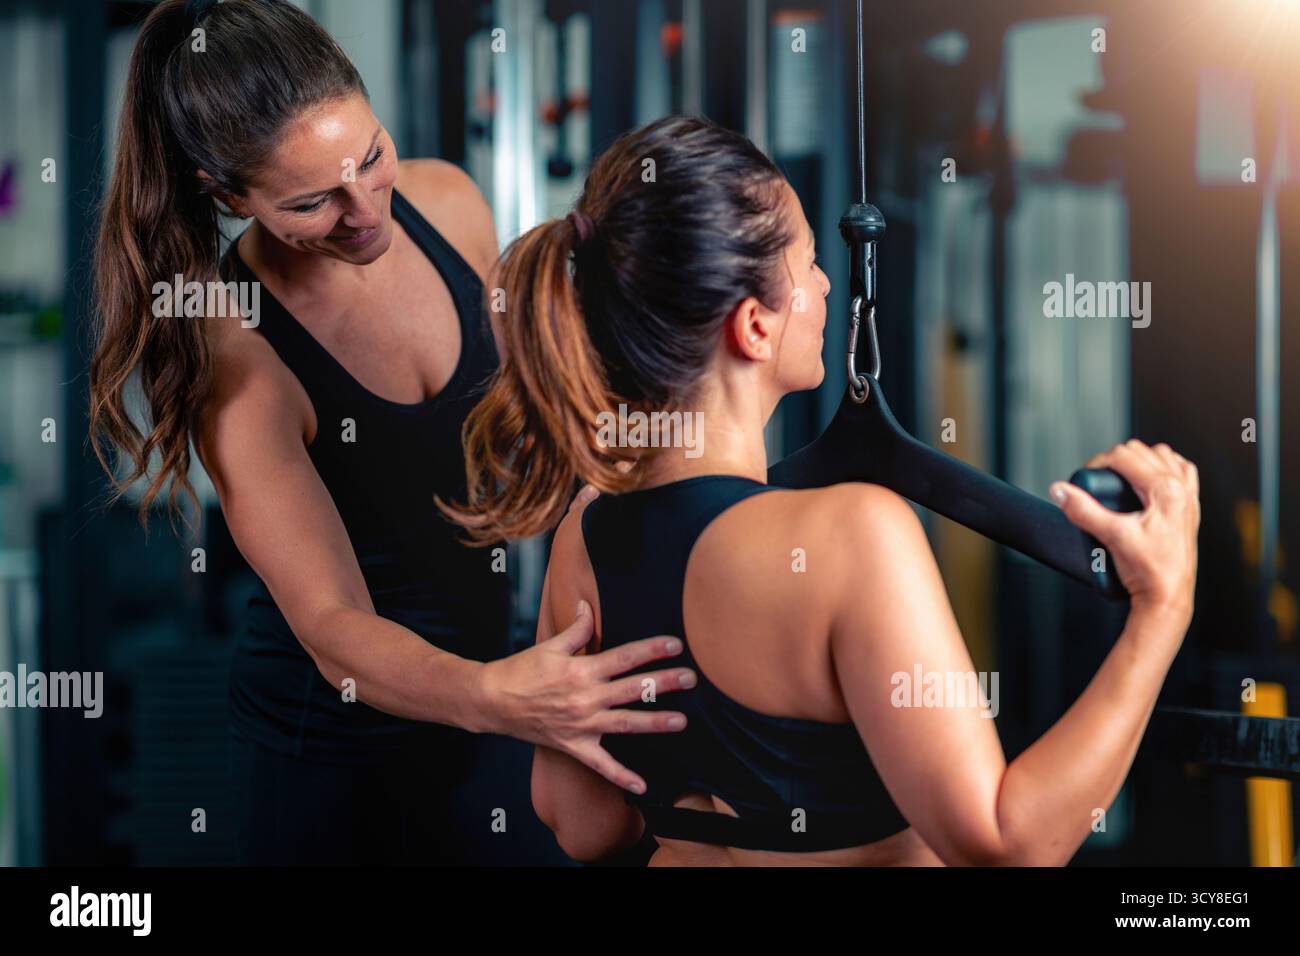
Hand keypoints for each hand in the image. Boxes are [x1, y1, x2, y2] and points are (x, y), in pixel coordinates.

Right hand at [474, 602, 694, 793]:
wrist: (493, 701)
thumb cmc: (521, 671)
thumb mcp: (550, 645)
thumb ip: (576, 629)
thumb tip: (588, 607)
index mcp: (582, 670)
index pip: (625, 657)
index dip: (652, 650)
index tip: (676, 645)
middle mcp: (586, 698)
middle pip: (632, 689)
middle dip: (664, 682)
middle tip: (692, 678)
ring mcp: (582, 725)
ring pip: (625, 724)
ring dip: (655, 723)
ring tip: (682, 721)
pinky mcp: (574, 746)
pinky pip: (601, 765)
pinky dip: (621, 776)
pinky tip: (643, 785)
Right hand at [1050, 440, 1199, 621]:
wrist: (1167, 596)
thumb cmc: (1148, 571)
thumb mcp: (1111, 537)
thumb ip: (1083, 511)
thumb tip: (1060, 490)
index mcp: (1165, 490)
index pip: (1125, 456)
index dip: (1099, 462)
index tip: (1086, 477)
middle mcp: (1180, 489)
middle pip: (1142, 451)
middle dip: (1115, 460)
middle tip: (1098, 481)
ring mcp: (1188, 498)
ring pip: (1164, 457)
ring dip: (1141, 460)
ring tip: (1121, 477)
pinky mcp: (1189, 509)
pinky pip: (1182, 473)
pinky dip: (1164, 469)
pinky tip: (1151, 481)